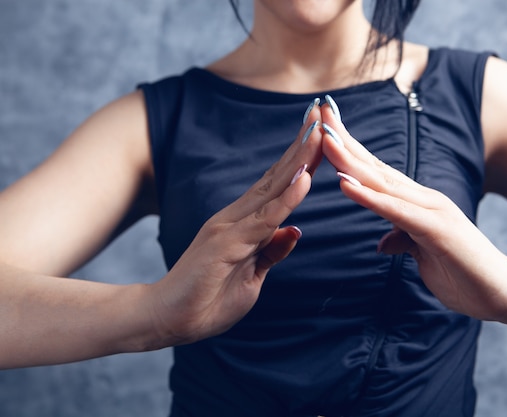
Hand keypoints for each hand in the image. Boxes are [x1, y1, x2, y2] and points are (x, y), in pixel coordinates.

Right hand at [147, 107, 323, 346]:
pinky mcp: (226, 243)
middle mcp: (237, 217)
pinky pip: (263, 220)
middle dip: (302, 145)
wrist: (167, 318)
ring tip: (319, 132)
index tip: (321, 133)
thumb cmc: (207, 298)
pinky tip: (304, 179)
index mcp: (244, 223)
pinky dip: (286, 199)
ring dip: (298, 160)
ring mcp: (230, 227)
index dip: (301, 159)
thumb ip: (270, 251)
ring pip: (272, 188)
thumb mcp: (252, 275)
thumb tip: (294, 231)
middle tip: (323, 114)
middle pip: (277, 176)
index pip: (278, 184)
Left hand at [319, 102, 506, 321]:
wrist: (502, 293)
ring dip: (350, 160)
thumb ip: (403, 240)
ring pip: (382, 182)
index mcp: (416, 203)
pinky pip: (395, 211)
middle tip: (318, 113)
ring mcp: (431, 211)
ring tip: (324, 139)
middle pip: (375, 166)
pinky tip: (346, 183)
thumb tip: (384, 242)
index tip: (324, 128)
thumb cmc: (463, 272)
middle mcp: (422, 199)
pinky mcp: (436, 230)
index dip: (349, 149)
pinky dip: (369, 197)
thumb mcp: (422, 255)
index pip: (376, 171)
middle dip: (345, 140)